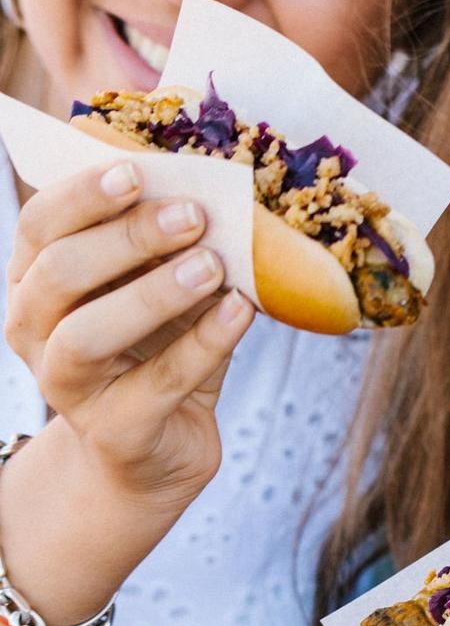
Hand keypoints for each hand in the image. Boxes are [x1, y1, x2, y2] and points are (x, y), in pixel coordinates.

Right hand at [6, 157, 252, 510]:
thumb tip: (217, 195)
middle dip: (127, 238)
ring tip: (213, 266)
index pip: (40, 225)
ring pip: (89, 333)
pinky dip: (204, 342)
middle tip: (193, 216)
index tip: (138, 172)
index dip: (82, 195)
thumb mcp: (153, 292)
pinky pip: (158, 383)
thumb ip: (166, 249)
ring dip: (154, 292)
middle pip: (59, 273)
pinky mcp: (114, 433)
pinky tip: (241, 311)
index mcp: (34, 284)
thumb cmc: (153, 354)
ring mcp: (65, 388)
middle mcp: (33, 333)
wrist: (156, 453)